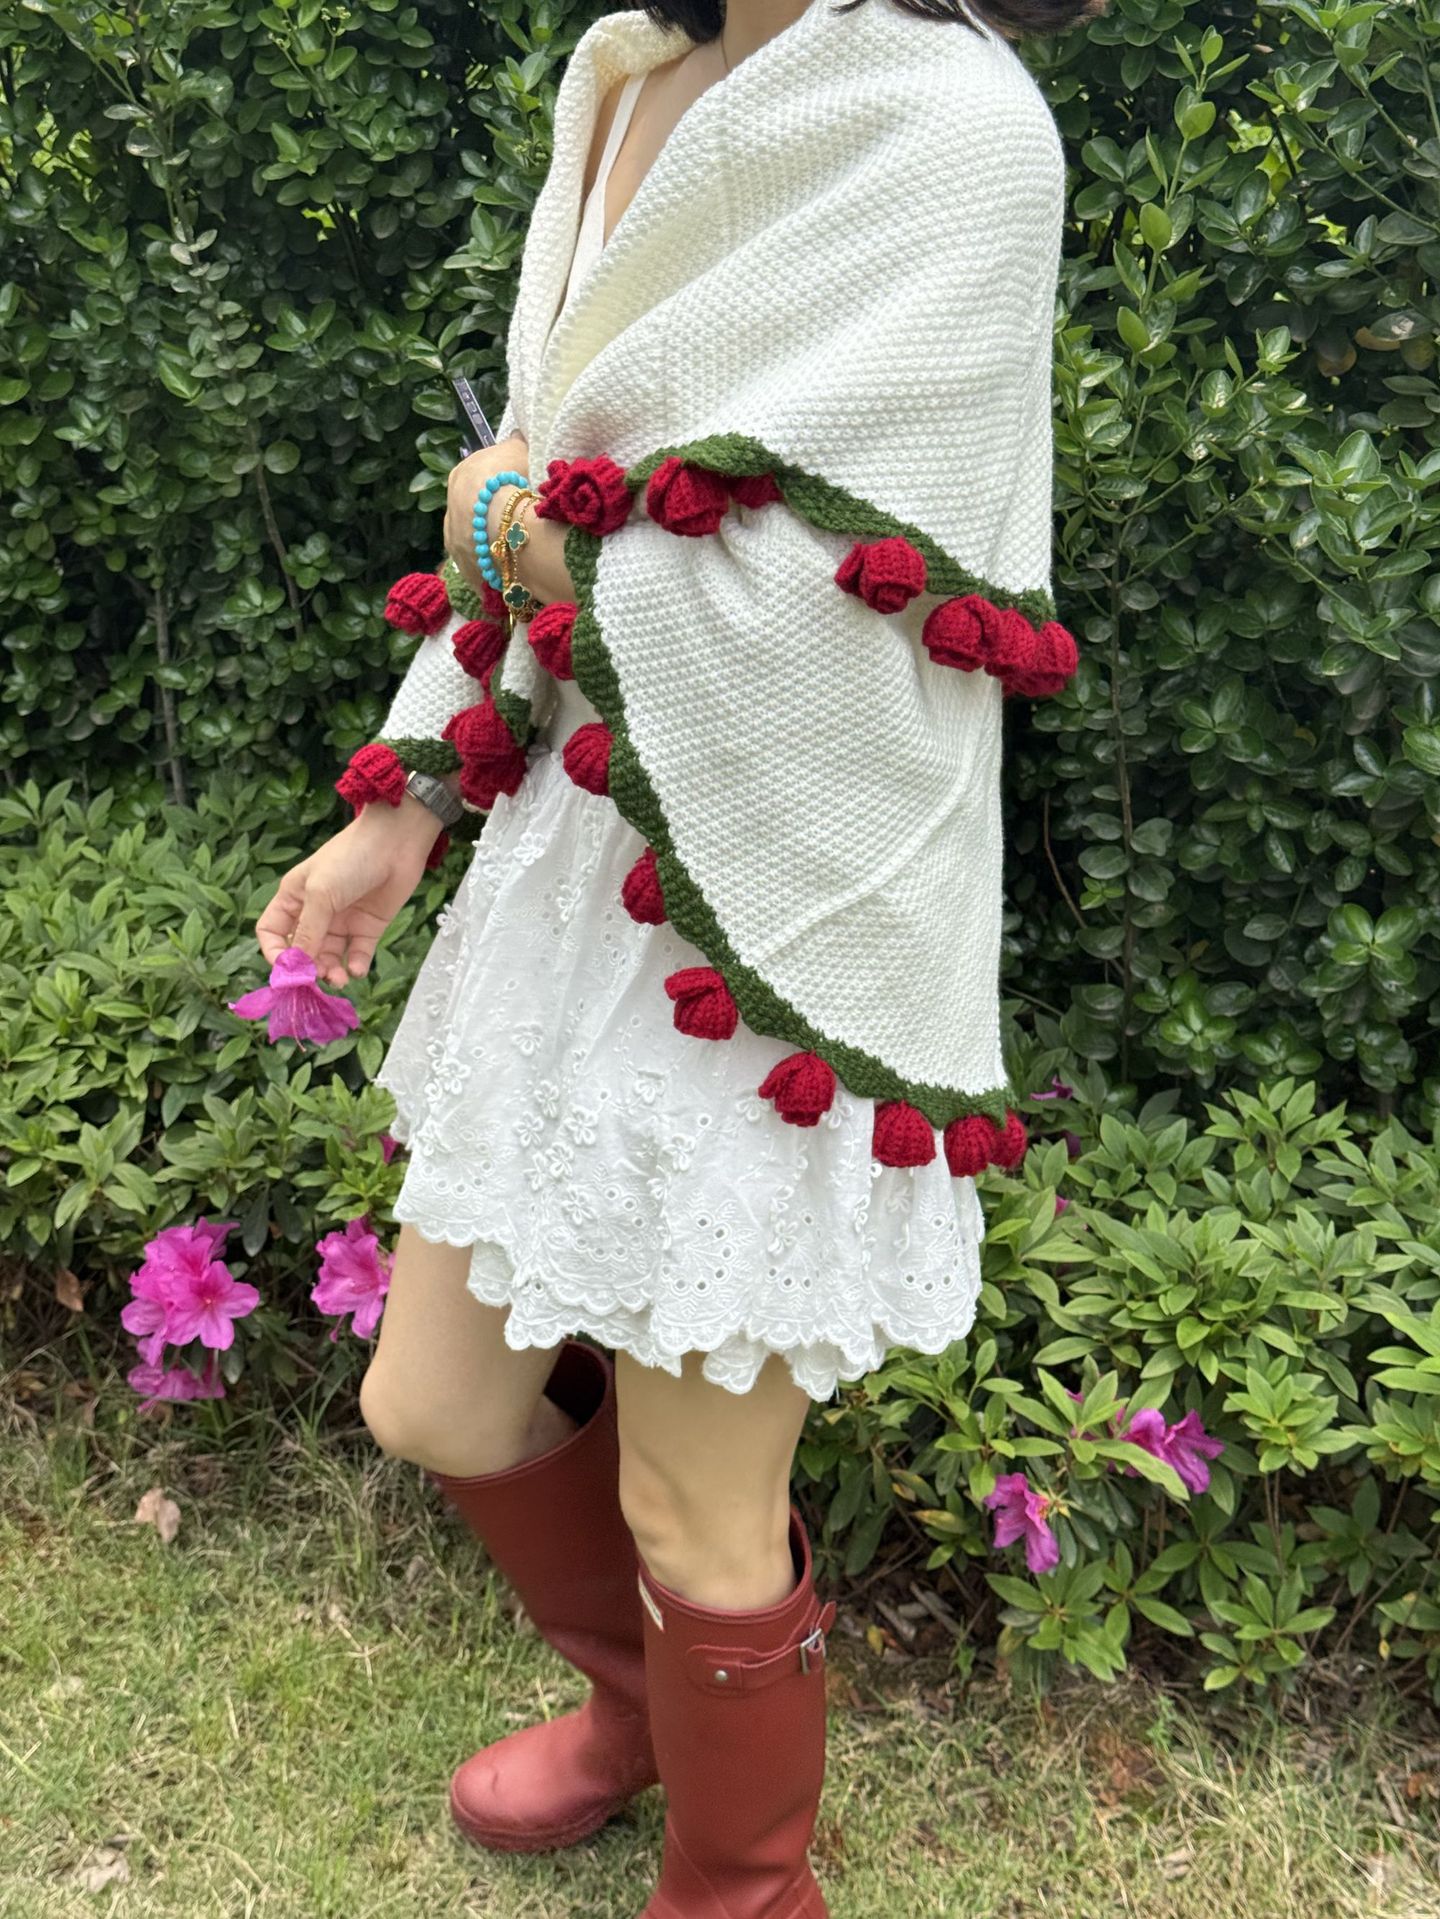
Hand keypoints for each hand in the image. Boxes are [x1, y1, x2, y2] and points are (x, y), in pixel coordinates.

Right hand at [255, 800, 440, 986]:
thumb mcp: (320, 894)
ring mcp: (342, 920)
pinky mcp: (367, 927)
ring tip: (339, 978)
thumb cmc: (351, 858)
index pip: (272, 932)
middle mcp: (316, 911)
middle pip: (303, 950)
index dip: (275, 953)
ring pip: (329, 956)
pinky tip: (356, 969)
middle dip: (308, 967)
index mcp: (294, 897)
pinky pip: (356, 954)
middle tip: (318, 978)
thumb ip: (308, 931)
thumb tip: (295, 966)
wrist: (396, 842)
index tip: (288, 970)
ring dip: (331, 971)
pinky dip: (355, 966)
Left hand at [445, 434, 531, 597]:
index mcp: (459, 478)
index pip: (477, 482)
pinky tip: (515, 570)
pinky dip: (499, 570)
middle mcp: (450, 512)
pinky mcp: (468, 572)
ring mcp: (456, 546)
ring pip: (478, 546)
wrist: (504, 520)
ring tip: (520, 551)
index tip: (517, 493)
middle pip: (474, 516)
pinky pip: (485, 571)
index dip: (499, 487)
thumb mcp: (516, 449)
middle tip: (519, 524)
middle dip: (493, 520)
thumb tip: (517, 439)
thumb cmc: (510, 478)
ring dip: (495, 547)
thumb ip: (515, 445)